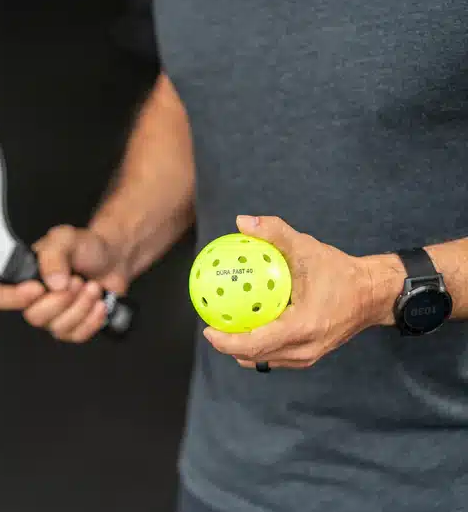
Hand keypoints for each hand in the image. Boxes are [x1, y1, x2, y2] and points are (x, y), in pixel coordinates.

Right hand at [0, 225, 130, 342]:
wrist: (112, 258)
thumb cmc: (86, 247)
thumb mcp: (66, 238)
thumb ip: (53, 255)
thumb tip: (52, 282)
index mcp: (27, 276)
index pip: (3, 296)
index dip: (16, 298)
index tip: (39, 288)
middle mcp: (37, 299)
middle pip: (34, 317)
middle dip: (62, 300)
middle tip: (76, 281)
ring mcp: (55, 316)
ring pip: (58, 328)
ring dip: (82, 306)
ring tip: (92, 286)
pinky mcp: (73, 327)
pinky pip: (77, 335)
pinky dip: (92, 318)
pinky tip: (98, 302)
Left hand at [202, 215, 388, 369]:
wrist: (374, 294)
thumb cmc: (341, 271)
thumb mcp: (306, 248)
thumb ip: (274, 233)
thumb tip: (242, 222)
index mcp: (302, 327)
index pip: (256, 344)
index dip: (227, 341)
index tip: (208, 328)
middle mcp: (305, 348)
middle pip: (255, 357)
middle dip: (228, 346)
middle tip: (212, 326)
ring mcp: (309, 356)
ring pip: (265, 360)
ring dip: (242, 350)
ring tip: (226, 330)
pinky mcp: (312, 355)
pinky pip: (277, 357)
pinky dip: (258, 348)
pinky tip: (248, 330)